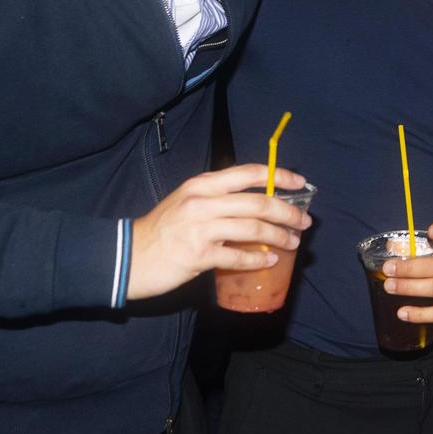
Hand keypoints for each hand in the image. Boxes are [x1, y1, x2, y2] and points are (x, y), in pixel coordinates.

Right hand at [126, 165, 311, 300]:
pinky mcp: (199, 256)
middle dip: (288, 212)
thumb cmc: (162, 230)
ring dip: (280, 236)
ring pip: (254, 229)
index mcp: (203, 185)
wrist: (128, 256)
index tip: (300, 183)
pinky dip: (258, 259)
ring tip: (293, 242)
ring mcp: (200, 229)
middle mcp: (203, 202)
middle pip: (259, 203)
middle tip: (304, 221)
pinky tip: (269, 260)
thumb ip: (217, 199)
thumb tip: (257, 204)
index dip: (280, 176)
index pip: (249, 173)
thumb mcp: (187, 202)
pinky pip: (238, 256)